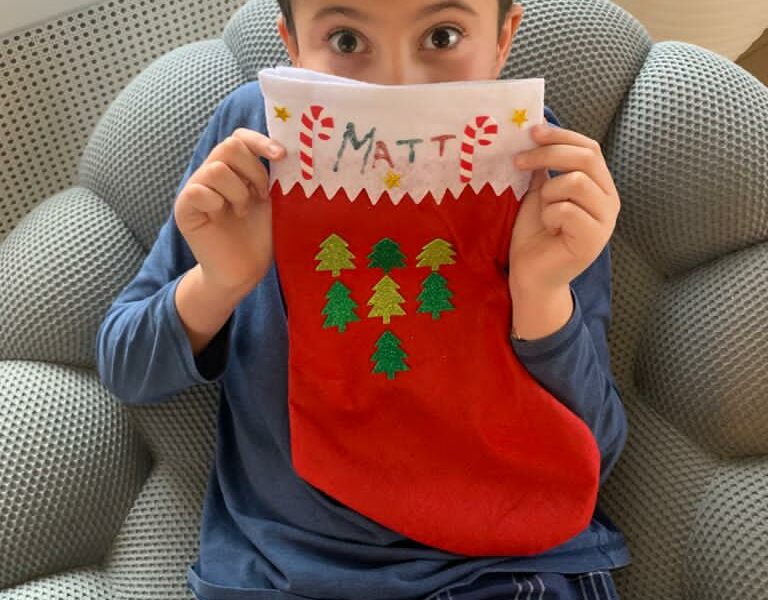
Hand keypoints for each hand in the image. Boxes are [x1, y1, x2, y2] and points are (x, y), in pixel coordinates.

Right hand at [175, 128, 285, 294]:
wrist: (244, 271)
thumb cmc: (259, 237)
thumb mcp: (272, 201)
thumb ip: (273, 175)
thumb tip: (288, 151)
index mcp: (234, 168)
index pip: (240, 137)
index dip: (260, 140)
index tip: (282, 156)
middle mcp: (212, 172)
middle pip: (230, 145)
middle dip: (254, 171)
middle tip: (260, 196)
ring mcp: (196, 188)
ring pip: (216, 169)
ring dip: (238, 192)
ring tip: (242, 211)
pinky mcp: (185, 207)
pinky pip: (198, 190)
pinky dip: (217, 203)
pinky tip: (222, 217)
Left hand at [508, 123, 619, 295]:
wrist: (531, 276)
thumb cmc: (535, 236)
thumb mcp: (539, 194)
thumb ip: (545, 169)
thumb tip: (537, 134)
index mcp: (599, 187)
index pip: (589, 148)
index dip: (561, 135)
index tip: (532, 131)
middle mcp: (609, 201)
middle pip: (586, 158)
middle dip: (548, 154)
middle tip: (519, 161)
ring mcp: (605, 221)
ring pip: (575, 182)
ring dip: (548, 193)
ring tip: (543, 212)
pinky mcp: (593, 240)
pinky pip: (566, 209)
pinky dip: (549, 215)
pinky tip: (549, 229)